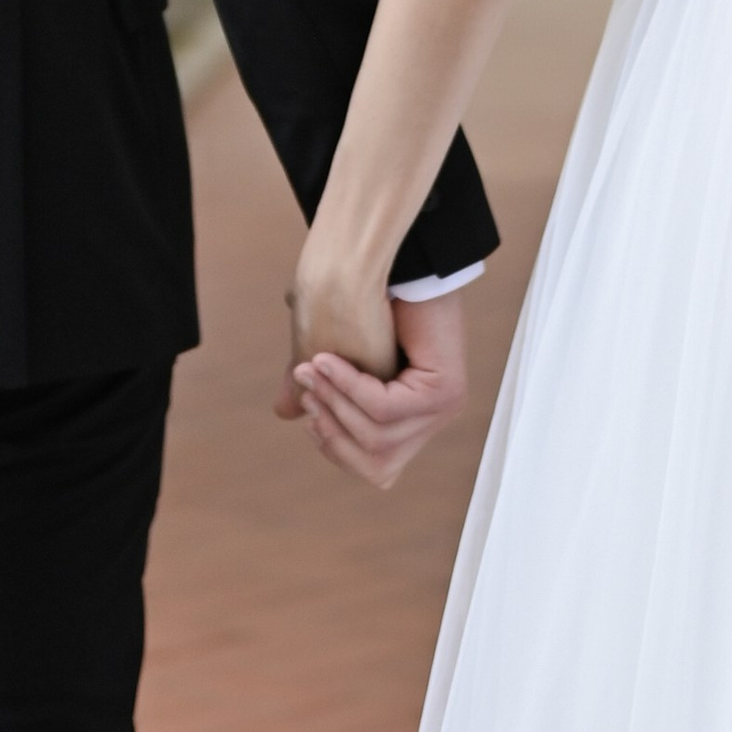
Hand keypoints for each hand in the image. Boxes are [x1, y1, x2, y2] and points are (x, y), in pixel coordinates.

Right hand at [277, 288, 468, 492]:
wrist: (398, 263)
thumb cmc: (369, 304)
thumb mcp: (335, 356)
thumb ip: (316, 388)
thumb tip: (286, 414)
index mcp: (412, 422)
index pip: (376, 468)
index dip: (337, 450)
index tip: (308, 413)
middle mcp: (432, 422)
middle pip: (378, 464)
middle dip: (332, 429)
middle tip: (305, 386)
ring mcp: (444, 409)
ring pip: (379, 438)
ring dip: (335, 402)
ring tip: (310, 369)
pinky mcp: (445, 391)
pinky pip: (385, 408)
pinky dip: (349, 387)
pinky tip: (327, 362)